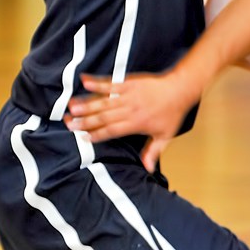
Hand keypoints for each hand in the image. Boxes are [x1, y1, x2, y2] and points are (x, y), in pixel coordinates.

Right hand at [65, 72, 196, 172]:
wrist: (180, 90)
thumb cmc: (172, 114)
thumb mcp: (165, 136)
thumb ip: (153, 152)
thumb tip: (147, 169)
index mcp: (136, 124)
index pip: (112, 131)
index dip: (97, 135)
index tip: (84, 138)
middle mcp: (129, 110)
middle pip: (103, 117)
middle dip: (86, 121)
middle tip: (70, 124)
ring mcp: (128, 96)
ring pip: (103, 101)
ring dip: (87, 104)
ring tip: (72, 107)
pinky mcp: (129, 83)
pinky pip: (111, 83)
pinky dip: (97, 82)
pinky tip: (84, 81)